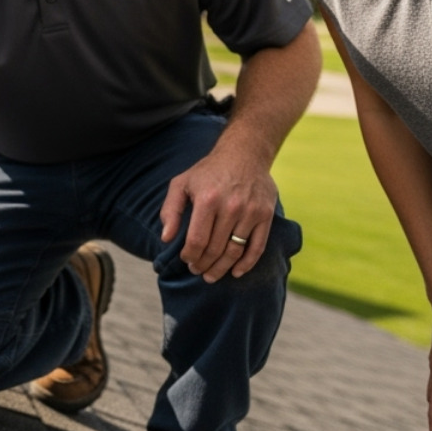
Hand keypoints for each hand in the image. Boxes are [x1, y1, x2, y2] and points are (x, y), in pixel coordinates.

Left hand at [159, 140, 277, 281]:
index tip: (186, 261)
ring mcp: (250, 212)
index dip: (190, 256)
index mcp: (207, 200)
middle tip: (197, 271)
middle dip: (204, 265)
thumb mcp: (181, 184)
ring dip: (222, 268)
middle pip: (215, 249)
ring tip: (211, 276)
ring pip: (235, 251)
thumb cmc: (208, 171)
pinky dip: (247, 264)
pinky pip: (257, 247)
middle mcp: (230, 207)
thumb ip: (170, 211)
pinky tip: (236, 272)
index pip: (197, 240)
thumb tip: (166, 239)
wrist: (244, 154)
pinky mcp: (265, 215)